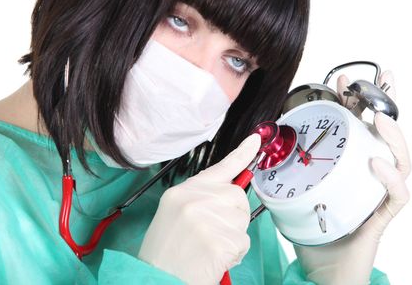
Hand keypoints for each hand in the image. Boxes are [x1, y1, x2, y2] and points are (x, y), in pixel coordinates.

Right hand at [138, 133, 260, 284]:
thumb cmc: (166, 254)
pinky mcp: (219, 239)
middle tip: (211, 235)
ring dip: (233, 238)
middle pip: (237, 196)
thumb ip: (202, 200)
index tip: (256, 140)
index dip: (242, 153)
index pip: (220, 167)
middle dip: (233, 216)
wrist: (156, 280)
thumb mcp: (176, 215)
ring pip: (242, 220)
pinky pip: (242, 242)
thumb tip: (231, 194)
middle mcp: (195, 199)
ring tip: (207, 249)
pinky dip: (234, 255)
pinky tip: (213, 259)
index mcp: (182, 192)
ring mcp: (207, 217)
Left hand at [294, 70, 410, 284]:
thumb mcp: (294, 190)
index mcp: (349, 167)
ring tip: (380, 119)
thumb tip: (259, 145)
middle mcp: (368, 177)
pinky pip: (397, 196)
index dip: (354, 101)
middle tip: (383, 78)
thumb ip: (283, 167)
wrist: (321, 271)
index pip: (357, 127)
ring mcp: (378, 195)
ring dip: (393, 136)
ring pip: (401, 160)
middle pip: (385, 136)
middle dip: (387, 104)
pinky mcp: (381, 218)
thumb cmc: (311, 231)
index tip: (341, 78)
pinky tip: (375, 162)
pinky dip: (390, 178)